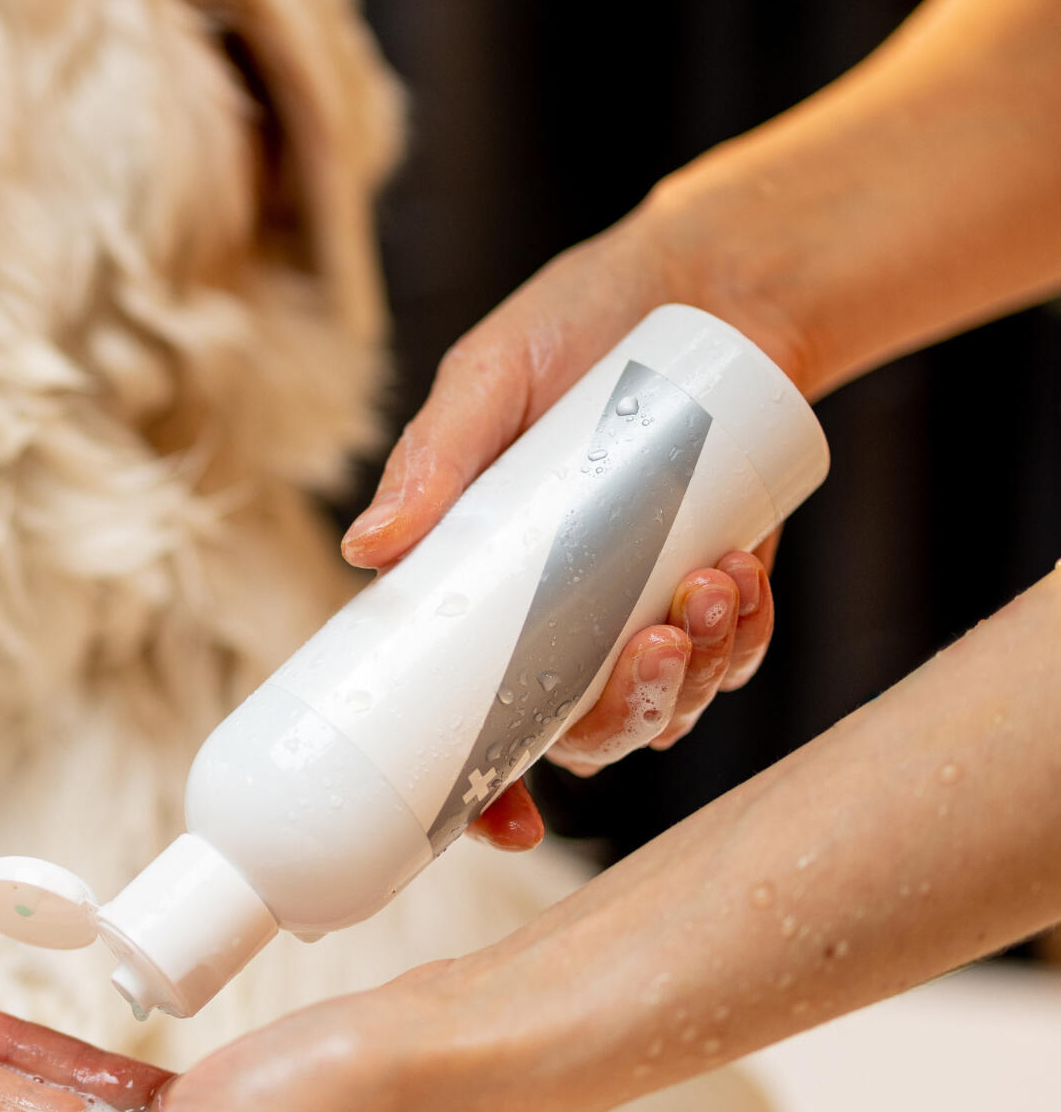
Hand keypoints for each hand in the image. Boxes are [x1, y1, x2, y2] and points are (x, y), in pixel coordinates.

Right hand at [340, 229, 782, 847]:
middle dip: (626, 714)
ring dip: (695, 672)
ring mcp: (639, 607)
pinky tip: (742, 572)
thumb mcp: (490, 380)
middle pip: (581, 731)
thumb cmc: (575, 323)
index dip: (481, 793)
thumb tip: (364, 549)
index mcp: (481, 591)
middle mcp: (556, 618)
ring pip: (664, 705)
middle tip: (656, 644)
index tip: (506, 828)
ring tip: (713, 584)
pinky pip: (736, 655)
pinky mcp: (716, 588)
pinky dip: (747, 635)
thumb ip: (434, 459)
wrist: (706, 282)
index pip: (465, 719)